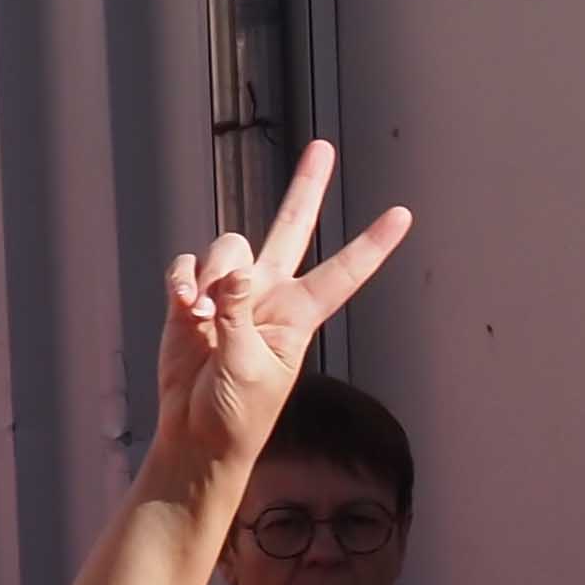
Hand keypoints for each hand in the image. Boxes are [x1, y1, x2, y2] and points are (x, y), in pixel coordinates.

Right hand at [154, 141, 412, 490]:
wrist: (195, 437)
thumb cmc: (235, 414)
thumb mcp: (247, 367)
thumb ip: (239, 314)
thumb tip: (234, 271)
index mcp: (299, 315)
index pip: (342, 273)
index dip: (371, 244)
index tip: (403, 214)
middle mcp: (269, 294)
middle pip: (291, 228)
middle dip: (305, 187)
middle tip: (322, 147)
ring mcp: (231, 293)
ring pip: (228, 247)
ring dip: (210, 273)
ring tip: (200, 315)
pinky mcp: (193, 298)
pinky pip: (188, 267)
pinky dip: (181, 281)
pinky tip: (183, 307)